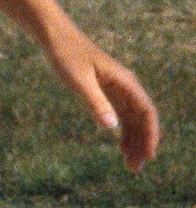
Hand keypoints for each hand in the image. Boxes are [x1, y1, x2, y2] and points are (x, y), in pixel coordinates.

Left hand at [48, 28, 159, 173]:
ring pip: (133, 119)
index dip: (150, 134)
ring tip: (130, 164)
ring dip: (134, 141)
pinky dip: (124, 132)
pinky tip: (121, 147)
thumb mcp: (79, 81)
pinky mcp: (107, 91)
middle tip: (135, 169)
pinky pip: (122, 115)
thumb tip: (112, 126)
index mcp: (125, 82)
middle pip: (142, 119)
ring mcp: (118, 89)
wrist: (57, 38)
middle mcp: (126, 85)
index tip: (149, 155)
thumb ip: (95, 102)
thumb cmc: (67, 56)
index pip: (146, 111)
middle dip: (142, 143)